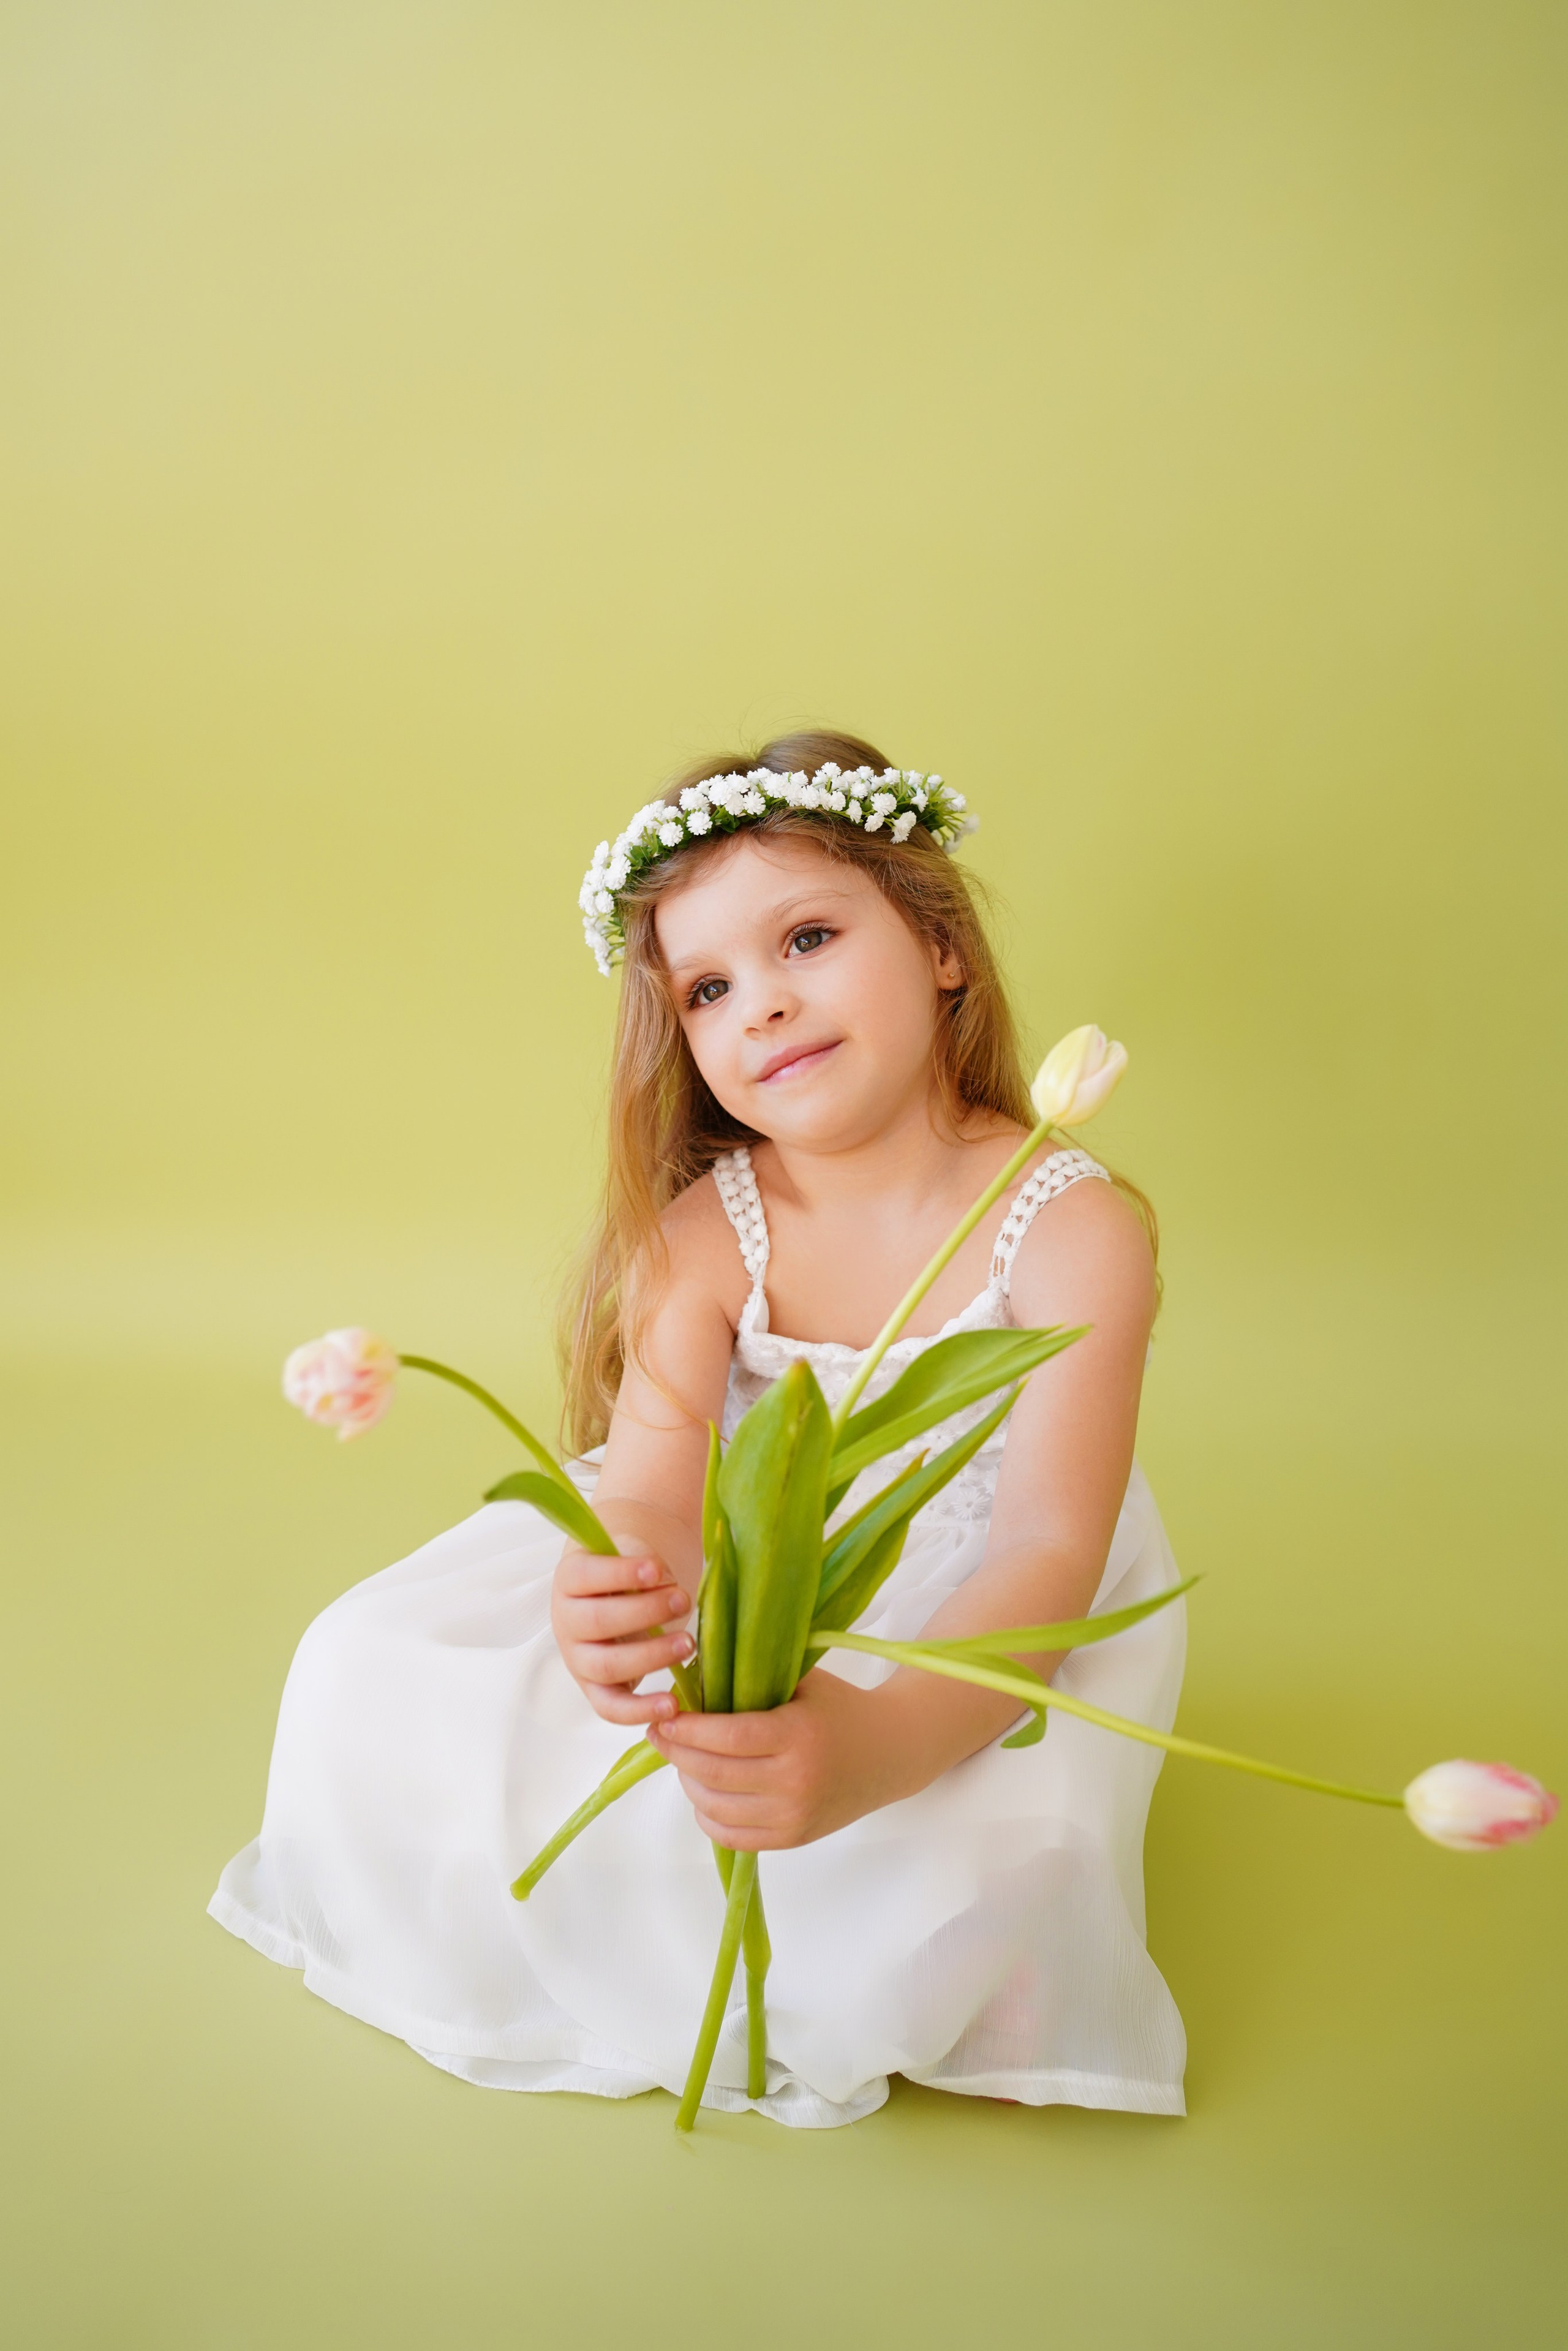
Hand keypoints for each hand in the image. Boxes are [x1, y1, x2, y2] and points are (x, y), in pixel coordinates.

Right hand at [551, 1546, 693, 1726]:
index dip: (620, 1572)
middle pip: (597, 1621)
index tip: (657, 1570)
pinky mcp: (596, 1690)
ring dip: (652, 1656)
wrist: (619, 1599)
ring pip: (607, 1665)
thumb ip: (646, 1564)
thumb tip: (664, 1580)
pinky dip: (640, 1710)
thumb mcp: (632, 1556)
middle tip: (683, 1601)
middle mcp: (566, 1621)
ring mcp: (578, 1659)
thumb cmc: (628, 1574)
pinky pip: (611, 1708)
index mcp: (569, 1580)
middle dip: (645, 1612)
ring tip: (688, 1644)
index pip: (585, 1575)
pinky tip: (672, 1705)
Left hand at [646, 1670, 903, 1848]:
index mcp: (797, 1736)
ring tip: (683, 1759)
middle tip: (660, 1734)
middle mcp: (795, 1782)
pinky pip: (731, 1836)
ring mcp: (793, 1816)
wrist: (890, 1753)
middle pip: (714, 1773)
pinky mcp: (792, 1839)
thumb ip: (753, 1675)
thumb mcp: (803, 1681)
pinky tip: (704, 1790)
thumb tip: (692, 1669)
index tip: (664, 1716)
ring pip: (715, 1807)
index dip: (687, 1729)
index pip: (727, 1738)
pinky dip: (707, 1814)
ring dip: (689, 1782)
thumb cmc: (840, 1708)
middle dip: (676, 1753)